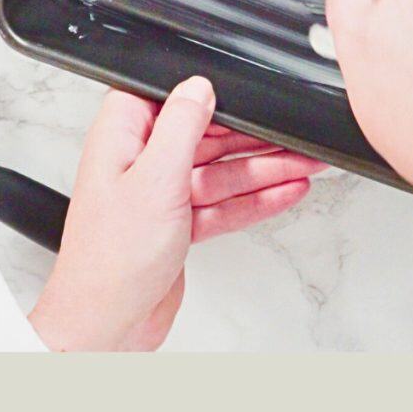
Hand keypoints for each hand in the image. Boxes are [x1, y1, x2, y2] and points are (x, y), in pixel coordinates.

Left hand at [28, 76, 325, 350]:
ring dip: (264, 169)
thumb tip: (199, 86)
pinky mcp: (178, 225)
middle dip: (252, 137)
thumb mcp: (154, 178)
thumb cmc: (112, 260)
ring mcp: (161, 196)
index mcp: (122, 139)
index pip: (167, 98)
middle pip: (205, 136)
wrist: (108, 325)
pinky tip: (284, 192)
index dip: (207, 94)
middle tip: (294, 136)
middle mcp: (140, 163)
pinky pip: (223, 203)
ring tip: (305, 163)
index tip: (246, 95)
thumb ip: (180, 127)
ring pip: (221, 172)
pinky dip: (254, 200)